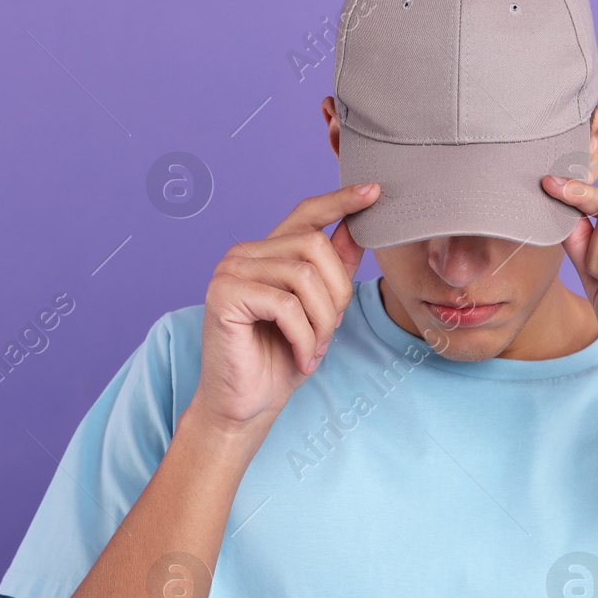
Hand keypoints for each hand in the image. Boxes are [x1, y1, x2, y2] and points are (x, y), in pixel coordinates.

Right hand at [192, 182, 377, 433]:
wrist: (245, 406)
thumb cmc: (279, 361)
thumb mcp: (320, 313)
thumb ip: (334, 270)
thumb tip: (356, 227)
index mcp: (267, 252)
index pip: (306, 214)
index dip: (341, 200)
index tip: (374, 191)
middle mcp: (244, 253)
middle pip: (315, 247)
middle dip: (336, 296)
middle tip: (329, 335)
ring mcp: (230, 270)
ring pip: (304, 277)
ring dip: (322, 322)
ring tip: (314, 350)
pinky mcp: (224, 294)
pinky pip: (285, 304)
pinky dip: (303, 336)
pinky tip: (301, 357)